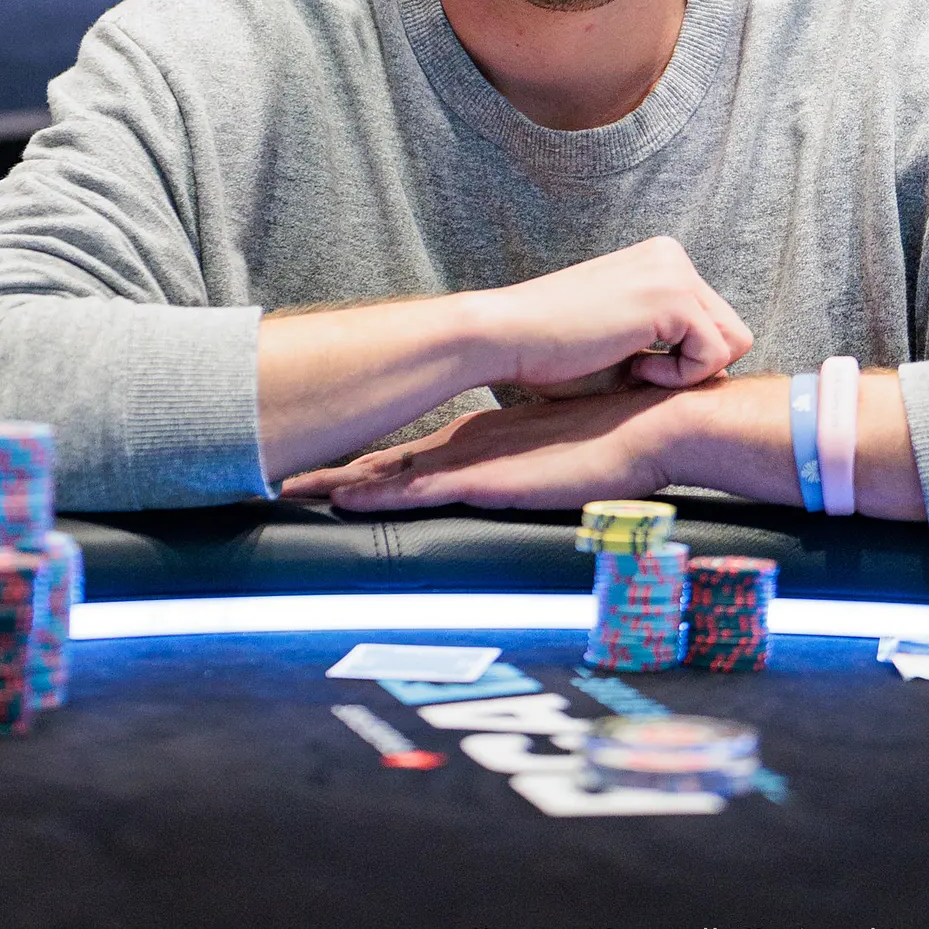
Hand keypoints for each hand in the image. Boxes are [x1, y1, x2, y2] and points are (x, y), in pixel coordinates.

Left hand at [277, 391, 674, 512]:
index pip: (407, 451)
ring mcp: (473, 460)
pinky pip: (419, 490)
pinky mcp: (487, 478)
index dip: (362, 460)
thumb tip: (517, 477)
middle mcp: (466, 443)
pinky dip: (377, 495)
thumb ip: (532, 465)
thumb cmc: (615, 443)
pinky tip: (342, 501)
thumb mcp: (559, 455)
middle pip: (383, 460)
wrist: (648, 427)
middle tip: (279, 475)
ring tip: (289, 488)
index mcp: (481, 437)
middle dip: (331, 470)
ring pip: (389, 473)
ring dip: (339, 483)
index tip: (322, 467)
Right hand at [470, 238, 752, 393]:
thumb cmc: (552, 350)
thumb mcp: (625, 341)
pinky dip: (679, 378)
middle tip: (640, 372)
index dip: (684, 359)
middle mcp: (672, 256)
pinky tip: (633, 369)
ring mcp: (675, 272)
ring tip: (635, 370)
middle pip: (731, 329)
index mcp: (659, 260)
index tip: (636, 365)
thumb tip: (724, 374)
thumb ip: (669, 347)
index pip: (712, 320)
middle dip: (695, 364)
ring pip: (733, 342)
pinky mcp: (673, 299)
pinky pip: (715, 356)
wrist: (506, 335)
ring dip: (688, 371)